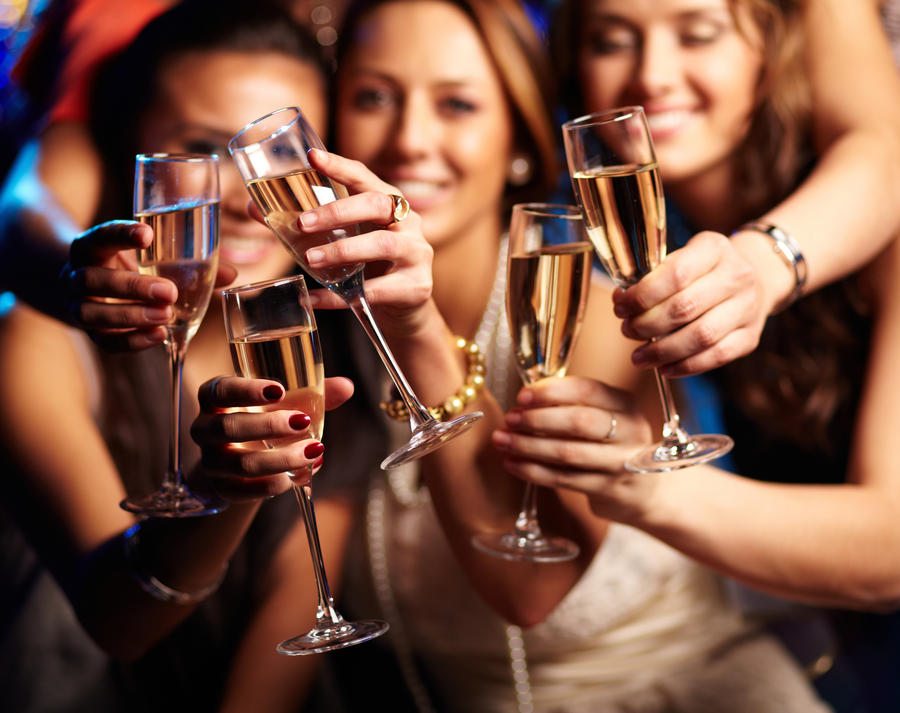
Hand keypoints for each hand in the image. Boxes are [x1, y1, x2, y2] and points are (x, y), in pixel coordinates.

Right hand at [61, 221, 236, 350]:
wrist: (89, 293)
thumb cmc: (129, 269)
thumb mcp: (148, 260)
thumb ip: (187, 265)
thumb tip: (231, 274)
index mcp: (92, 248)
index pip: (99, 236)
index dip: (120, 235)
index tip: (147, 234)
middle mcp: (76, 275)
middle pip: (92, 279)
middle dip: (131, 286)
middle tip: (169, 292)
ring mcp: (77, 306)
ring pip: (91, 313)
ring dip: (130, 316)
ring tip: (165, 316)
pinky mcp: (90, 334)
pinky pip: (105, 341)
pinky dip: (132, 341)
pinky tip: (159, 336)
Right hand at [189, 375, 353, 500]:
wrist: (236, 460)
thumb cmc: (261, 419)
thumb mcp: (282, 403)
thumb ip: (310, 393)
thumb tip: (346, 387)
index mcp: (214, 398)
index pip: (220, 390)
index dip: (246, 390)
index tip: (279, 390)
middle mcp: (205, 428)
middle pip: (229, 427)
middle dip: (268, 425)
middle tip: (303, 422)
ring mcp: (210, 461)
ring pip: (240, 463)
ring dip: (280, 459)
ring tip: (313, 451)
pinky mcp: (220, 488)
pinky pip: (243, 490)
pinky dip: (274, 484)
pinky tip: (299, 475)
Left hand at [288, 148, 435, 336]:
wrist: (404, 315)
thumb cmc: (371, 271)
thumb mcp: (345, 243)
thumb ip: (306, 227)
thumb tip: (254, 209)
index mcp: (390, 206)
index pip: (365, 178)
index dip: (340, 166)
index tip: (312, 157)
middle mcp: (409, 224)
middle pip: (377, 204)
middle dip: (338, 211)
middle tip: (302, 224)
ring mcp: (416, 255)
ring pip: (382, 244)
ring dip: (342, 250)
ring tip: (310, 260)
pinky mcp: (416, 287)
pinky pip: (375, 290)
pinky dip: (341, 296)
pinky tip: (315, 299)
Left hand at [491, 376, 656, 523]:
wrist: (646, 492)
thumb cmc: (613, 445)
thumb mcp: (606, 417)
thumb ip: (573, 404)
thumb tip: (526, 398)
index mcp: (626, 404)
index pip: (587, 390)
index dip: (551, 391)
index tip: (522, 395)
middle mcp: (629, 431)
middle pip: (579, 421)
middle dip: (537, 419)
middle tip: (510, 418)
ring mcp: (620, 464)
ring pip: (568, 453)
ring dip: (528, 445)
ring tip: (502, 440)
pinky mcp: (608, 490)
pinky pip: (563, 479)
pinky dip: (532, 470)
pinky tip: (512, 463)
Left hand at [611, 231, 764, 376]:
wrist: (754, 279)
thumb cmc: (704, 271)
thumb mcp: (683, 258)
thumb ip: (654, 277)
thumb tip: (621, 302)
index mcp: (714, 249)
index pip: (675, 274)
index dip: (642, 295)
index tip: (620, 307)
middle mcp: (737, 276)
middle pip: (685, 307)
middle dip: (647, 324)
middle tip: (627, 331)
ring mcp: (748, 307)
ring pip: (701, 336)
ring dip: (663, 351)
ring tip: (639, 357)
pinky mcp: (750, 336)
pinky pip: (717, 356)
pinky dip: (686, 366)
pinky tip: (664, 368)